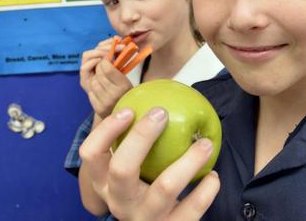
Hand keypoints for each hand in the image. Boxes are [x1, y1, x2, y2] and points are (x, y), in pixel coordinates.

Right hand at [79, 107, 219, 220]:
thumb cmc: (144, 192)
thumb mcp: (131, 173)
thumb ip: (134, 141)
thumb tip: (153, 97)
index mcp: (105, 185)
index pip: (92, 155)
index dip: (107, 130)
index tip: (129, 110)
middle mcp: (119, 203)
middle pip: (121, 168)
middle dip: (141, 136)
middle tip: (162, 113)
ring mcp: (145, 219)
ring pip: (165, 187)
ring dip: (189, 160)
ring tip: (204, 143)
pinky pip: (192, 209)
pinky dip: (207, 189)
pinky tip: (213, 175)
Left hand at [80, 38, 132, 118]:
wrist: (123, 110)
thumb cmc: (126, 89)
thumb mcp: (127, 75)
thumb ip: (118, 60)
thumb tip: (112, 41)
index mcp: (124, 85)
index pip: (106, 67)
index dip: (105, 59)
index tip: (108, 58)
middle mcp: (114, 95)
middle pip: (98, 72)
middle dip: (100, 66)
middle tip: (104, 65)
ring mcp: (105, 103)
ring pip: (93, 82)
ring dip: (97, 77)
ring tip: (103, 78)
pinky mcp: (98, 108)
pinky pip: (91, 92)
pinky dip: (94, 87)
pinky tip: (101, 88)